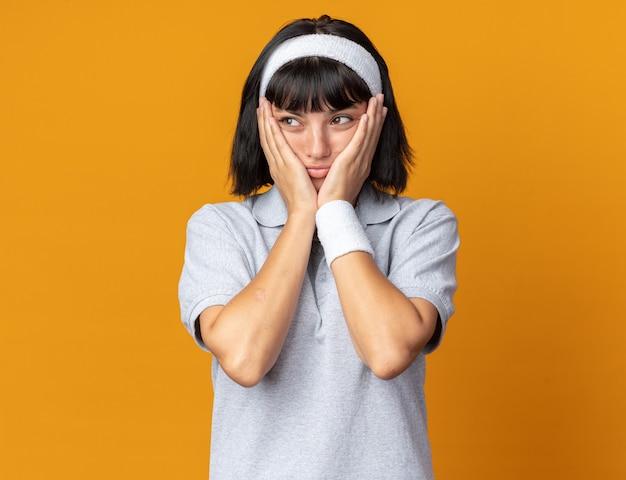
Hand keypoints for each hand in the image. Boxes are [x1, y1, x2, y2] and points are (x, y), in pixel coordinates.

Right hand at [257, 98, 317, 215]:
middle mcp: (276, 165)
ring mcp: (279, 165)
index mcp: (279, 170)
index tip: (266, 115)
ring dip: (265, 119)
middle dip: (263, 119)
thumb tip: (303, 169)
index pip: (271, 145)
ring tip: (263, 103)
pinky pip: (277, 143)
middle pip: (266, 138)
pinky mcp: (286, 165)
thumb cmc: (307, 203)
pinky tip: (269, 117)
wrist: (306, 214)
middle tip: (261, 103)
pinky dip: (272, 129)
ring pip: (269, 137)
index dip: (267, 129)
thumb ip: (299, 174)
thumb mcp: (301, 185)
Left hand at [317, 94, 386, 206]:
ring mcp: (358, 162)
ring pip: (369, 134)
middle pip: (373, 134)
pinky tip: (366, 116)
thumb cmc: (332, 200)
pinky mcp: (350, 163)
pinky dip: (364, 129)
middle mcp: (363, 162)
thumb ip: (341, 170)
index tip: (378, 111)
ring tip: (376, 99)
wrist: (331, 212)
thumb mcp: (339, 181)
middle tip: (381, 98)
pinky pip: (359, 142)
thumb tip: (338, 165)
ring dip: (373, 115)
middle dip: (378, 114)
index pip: (370, 141)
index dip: (375, 125)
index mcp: (360, 166)